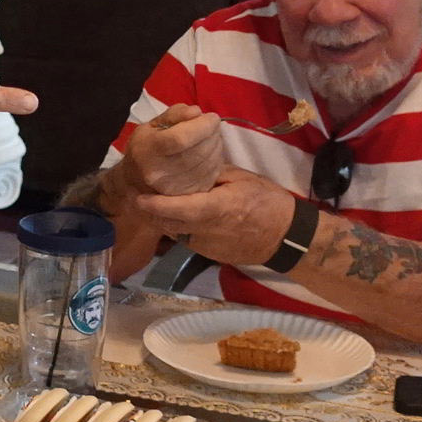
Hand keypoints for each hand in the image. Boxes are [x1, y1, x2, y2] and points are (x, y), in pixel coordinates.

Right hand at [119, 104, 222, 198]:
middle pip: (199, 150)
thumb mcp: (152, 124)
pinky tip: (208, 152)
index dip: (203, 125)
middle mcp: (161, 172)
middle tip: (210, 125)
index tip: (210, 117)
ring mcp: (176, 186)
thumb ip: (175, 114)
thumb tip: (196, 112)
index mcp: (149, 151)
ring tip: (208, 137)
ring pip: (209, 161)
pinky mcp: (189, 193)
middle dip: (212, 133)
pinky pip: (212, 172)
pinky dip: (215, 158)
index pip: (181, 138)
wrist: (136, 181)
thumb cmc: (145, 148)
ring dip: (216, 145)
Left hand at [130, 167, 297, 264]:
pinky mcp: (207, 254)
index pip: (180, 209)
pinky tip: (174, 215)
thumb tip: (188, 167)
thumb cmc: (268, 202)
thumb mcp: (242, 179)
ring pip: (173, 234)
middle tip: (136, 197)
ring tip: (150, 204)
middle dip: (149, 213)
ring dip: (161, 220)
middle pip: (168, 225)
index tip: (139, 197)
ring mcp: (206, 246)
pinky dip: (175, 227)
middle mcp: (207, 230)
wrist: (285, 237)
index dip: (156, 205)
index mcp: (218, 208)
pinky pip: (184, 239)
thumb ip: (212, 174)